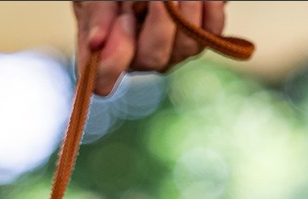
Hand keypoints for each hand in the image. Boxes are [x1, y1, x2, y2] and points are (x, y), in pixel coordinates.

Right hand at [73, 1, 227, 95]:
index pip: (103, 82)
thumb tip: (96, 43)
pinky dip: (210, 7)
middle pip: (154, 59)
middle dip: (160, 21)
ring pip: (186, 46)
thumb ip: (97, 15)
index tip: (123, 21)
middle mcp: (142, 59)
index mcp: (109, 53)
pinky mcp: (198, 35)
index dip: (113, 62)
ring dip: (186, 10)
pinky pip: (211, 29)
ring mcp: (173, 51)